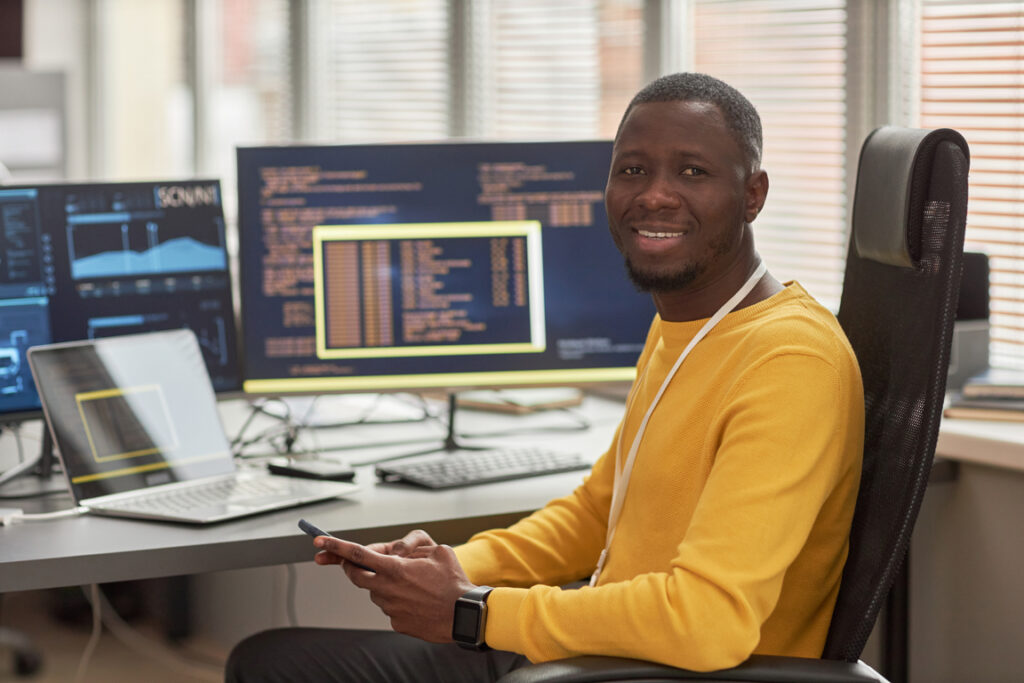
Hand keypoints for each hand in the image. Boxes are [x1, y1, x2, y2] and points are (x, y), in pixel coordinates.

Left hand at [314, 535, 474, 641]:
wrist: (464, 615)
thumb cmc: (453, 581)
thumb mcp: (437, 550)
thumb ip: (411, 547)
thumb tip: (395, 552)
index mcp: (395, 568)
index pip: (357, 555)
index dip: (336, 547)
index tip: (319, 542)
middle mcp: (387, 589)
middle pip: (356, 575)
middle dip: (350, 566)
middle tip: (353, 561)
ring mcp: (390, 608)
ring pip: (375, 591)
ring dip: (383, 583)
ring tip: (412, 584)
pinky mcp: (396, 623)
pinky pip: (389, 607)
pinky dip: (397, 600)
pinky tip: (417, 600)